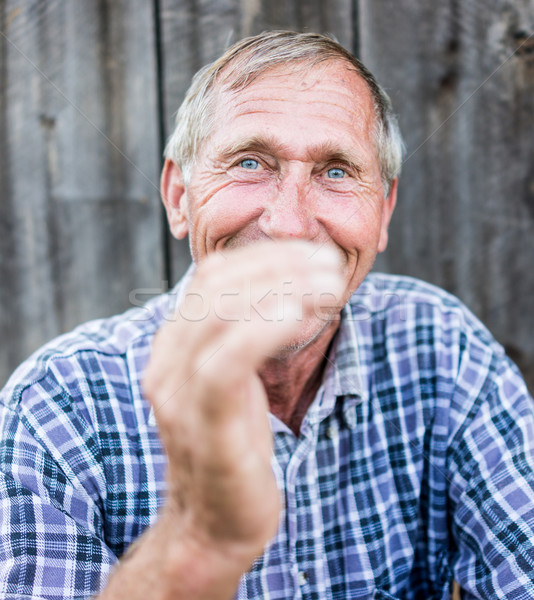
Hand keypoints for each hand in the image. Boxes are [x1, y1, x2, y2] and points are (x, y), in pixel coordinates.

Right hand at [143, 240, 342, 565]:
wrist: (214, 524)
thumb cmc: (236, 446)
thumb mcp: (239, 382)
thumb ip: (243, 338)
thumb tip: (285, 291)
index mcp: (175, 345)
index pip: (211, 275)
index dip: (263, 255)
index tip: (311, 254)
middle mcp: (166, 360)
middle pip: (216, 285)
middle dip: (278, 264)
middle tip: (328, 264)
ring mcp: (177, 391)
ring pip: (219, 314)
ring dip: (280, 288)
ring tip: (328, 285)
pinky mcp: (202, 423)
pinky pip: (227, 361)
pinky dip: (265, 329)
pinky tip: (303, 317)